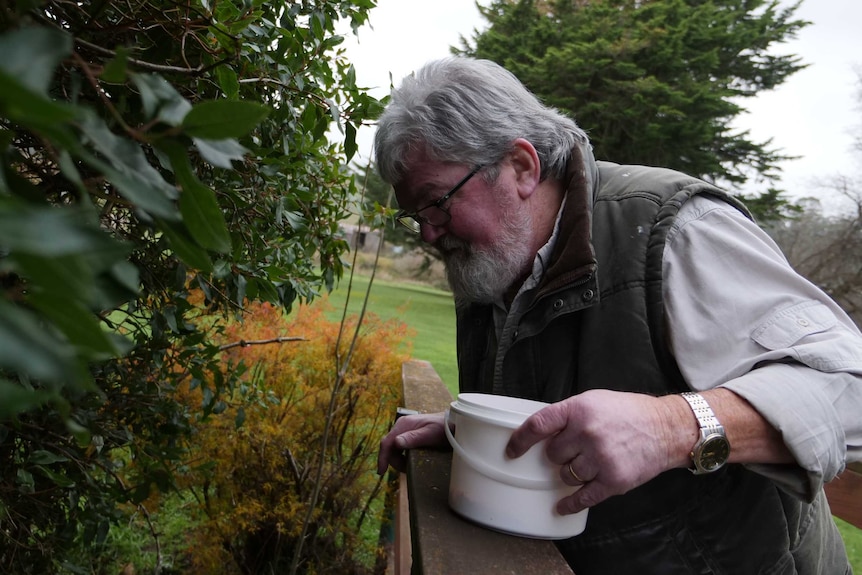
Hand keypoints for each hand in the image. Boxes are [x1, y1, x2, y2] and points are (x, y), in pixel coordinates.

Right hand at [377, 412, 447, 474]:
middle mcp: (402, 427)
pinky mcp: (409, 436)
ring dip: (399, 460)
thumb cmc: (443, 428)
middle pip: (389, 447)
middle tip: (405, 470)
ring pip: (394, 449)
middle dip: (394, 461)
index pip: (387, 442)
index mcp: (404, 424)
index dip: (383, 457)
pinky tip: (411, 462)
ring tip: (409, 467)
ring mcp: (405, 431)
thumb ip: (413, 438)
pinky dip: (403, 457)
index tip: (381, 472)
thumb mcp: (430, 434)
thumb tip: (396, 443)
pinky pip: (401, 449)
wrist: (453, 424)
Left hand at [505, 390, 688, 514]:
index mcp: (578, 409)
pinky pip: (582, 498)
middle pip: (552, 454)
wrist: (665, 428)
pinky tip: (561, 505)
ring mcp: (600, 458)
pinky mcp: (613, 480)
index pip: (538, 424)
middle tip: (575, 448)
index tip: (511, 451)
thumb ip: (567, 415)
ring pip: (566, 475)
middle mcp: (587, 432)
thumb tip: (540, 433)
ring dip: (571, 473)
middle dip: (559, 454)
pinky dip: (569, 504)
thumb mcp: (593, 401)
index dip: (520, 440)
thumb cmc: (628, 413)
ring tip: (588, 462)